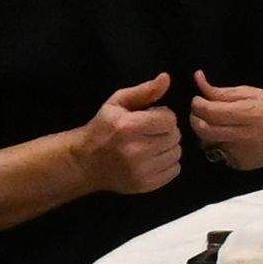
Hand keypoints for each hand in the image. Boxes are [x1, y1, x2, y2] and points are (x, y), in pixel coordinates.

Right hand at [73, 73, 185, 194]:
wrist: (86, 162)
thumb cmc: (103, 128)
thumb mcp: (117, 103)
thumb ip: (144, 91)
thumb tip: (166, 78)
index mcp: (129, 127)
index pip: (169, 119)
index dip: (164, 116)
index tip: (152, 118)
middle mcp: (136, 150)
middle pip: (175, 136)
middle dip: (167, 131)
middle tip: (151, 132)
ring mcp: (141, 171)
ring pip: (177, 153)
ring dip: (168, 147)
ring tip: (152, 145)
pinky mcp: (146, 185)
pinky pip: (174, 170)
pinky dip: (168, 163)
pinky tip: (153, 158)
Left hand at [183, 72, 262, 166]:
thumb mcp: (252, 93)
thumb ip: (223, 91)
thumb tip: (198, 79)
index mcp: (248, 113)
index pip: (209, 111)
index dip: (197, 104)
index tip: (198, 99)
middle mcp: (244, 136)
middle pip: (203, 130)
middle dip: (195, 119)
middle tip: (200, 112)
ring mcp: (242, 153)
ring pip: (207, 144)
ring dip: (204, 133)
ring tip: (214, 124)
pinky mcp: (242, 165)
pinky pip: (219, 155)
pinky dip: (218, 145)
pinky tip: (229, 137)